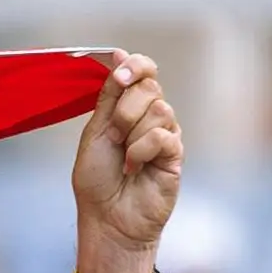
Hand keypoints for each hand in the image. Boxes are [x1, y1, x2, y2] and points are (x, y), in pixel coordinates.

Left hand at [69, 54, 183, 269]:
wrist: (107, 219)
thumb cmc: (98, 181)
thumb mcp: (96, 131)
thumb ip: (110, 95)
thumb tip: (119, 53)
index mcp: (129, 107)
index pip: (144, 70)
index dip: (135, 65)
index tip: (120, 74)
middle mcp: (150, 117)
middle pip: (149, 87)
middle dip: (124, 110)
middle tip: (114, 137)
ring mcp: (165, 135)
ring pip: (159, 108)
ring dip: (132, 133)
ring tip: (124, 157)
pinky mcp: (175, 155)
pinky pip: (164, 135)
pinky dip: (142, 149)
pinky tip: (135, 167)